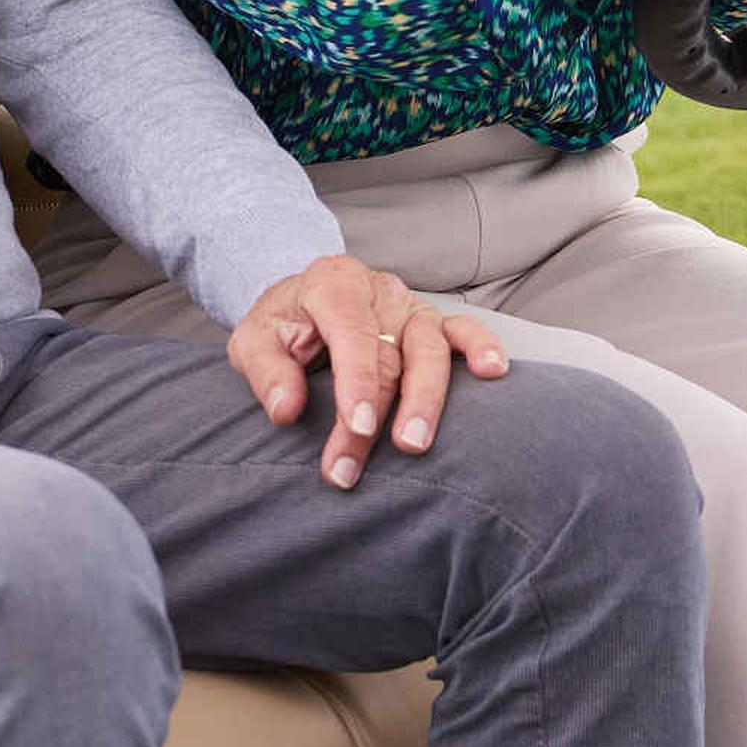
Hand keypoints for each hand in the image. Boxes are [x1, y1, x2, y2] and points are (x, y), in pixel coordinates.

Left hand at [228, 255, 507, 486]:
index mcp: (332, 285)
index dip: (357, 383)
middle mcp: (377, 290)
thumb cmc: (282, 325)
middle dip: (381, 412)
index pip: (352, 334)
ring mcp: (410, 306)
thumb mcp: (254, 339)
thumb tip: (286, 410)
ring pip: (430, 348)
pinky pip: (464, 329)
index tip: (358, 427)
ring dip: (427, 400)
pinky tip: (493, 371)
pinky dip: (481, 347)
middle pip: (389, 353)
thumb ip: (266, 370)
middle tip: (364, 461)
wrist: (300, 301)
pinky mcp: (432, 322)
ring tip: (416, 443)